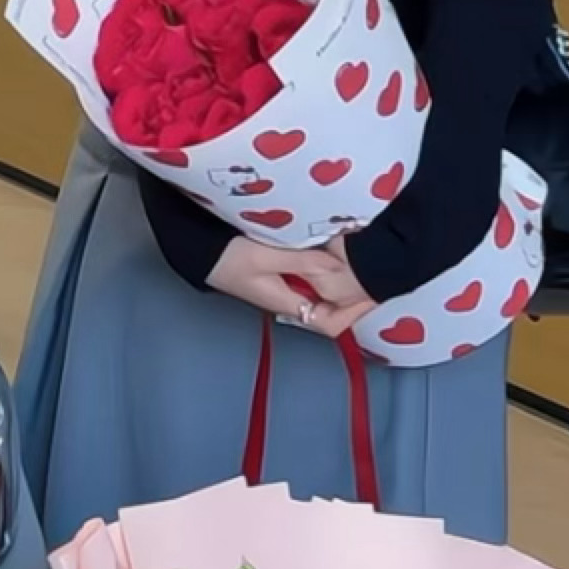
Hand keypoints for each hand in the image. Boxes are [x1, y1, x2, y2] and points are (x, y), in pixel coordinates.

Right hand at [207, 234, 377, 338]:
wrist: (195, 249)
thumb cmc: (226, 256)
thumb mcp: (265, 256)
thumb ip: (302, 261)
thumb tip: (339, 266)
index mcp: (287, 304)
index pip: (330, 323)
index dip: (354, 313)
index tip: (373, 291)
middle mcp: (287, 299)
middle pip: (329, 307)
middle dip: (351, 293)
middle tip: (370, 269)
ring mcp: (281, 286)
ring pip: (319, 290)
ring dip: (337, 277)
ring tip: (355, 255)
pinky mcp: (274, 271)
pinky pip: (307, 274)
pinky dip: (321, 264)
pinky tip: (327, 245)